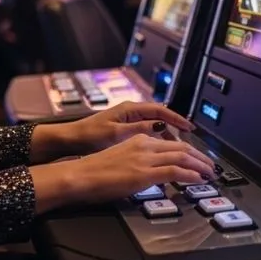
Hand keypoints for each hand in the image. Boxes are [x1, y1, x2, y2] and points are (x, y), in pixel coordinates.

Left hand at [63, 101, 194, 154]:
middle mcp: (130, 111)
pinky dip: (155, 139)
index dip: (177, 119)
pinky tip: (159, 150)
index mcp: (129, 109)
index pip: (160, 110)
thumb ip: (139, 129)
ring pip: (153, 124)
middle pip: (159, 116)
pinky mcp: (123, 129)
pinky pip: (145, 131)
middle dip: (175, 127)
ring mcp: (126, 120)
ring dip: (166, 134)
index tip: (190, 128)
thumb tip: (161, 126)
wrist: (70, 139)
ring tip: (179, 148)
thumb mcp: (116, 134)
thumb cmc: (89, 136)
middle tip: (189, 139)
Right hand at [69, 134, 215, 204]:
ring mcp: (144, 158)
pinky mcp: (144, 173)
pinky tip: (198, 179)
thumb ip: (137, 161)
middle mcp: (143, 144)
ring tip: (210, 173)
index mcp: (137, 140)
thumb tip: (150, 172)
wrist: (80, 174)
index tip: (198, 158)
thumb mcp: (120, 158)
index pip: (171, 142)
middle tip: (211, 166)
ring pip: (182, 156)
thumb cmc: (94, 170)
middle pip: (181, 147)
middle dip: (200, 157)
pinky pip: (175, 170)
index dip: (189, 150)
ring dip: (200, 165)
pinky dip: (191, 174)